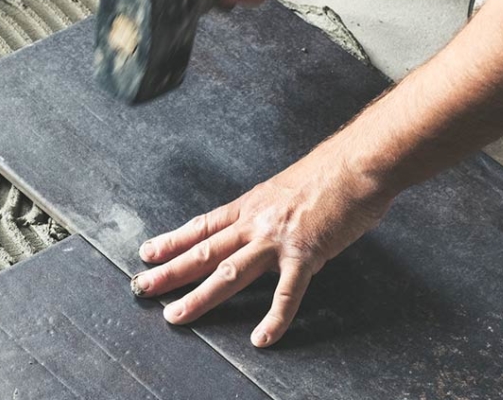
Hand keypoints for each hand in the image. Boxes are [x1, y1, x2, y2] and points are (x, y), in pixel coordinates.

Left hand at [130, 147, 394, 346]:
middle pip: (203, 251)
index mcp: (252, 205)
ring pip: (228, 273)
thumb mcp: (288, 188)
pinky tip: (262, 338)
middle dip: (169, 271)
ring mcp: (277, 239)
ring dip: (199, 297)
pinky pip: (286, 294)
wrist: (360, 163)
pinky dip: (274, 319)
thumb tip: (268, 226)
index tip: (147, 253)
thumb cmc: (332, 171)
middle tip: (141, 287)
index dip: (173, 240)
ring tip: (175, 315)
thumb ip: (273, 211)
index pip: (203, 226)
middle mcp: (256, 222)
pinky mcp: (305, 254)